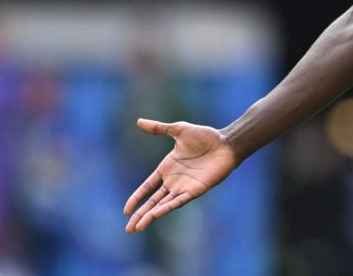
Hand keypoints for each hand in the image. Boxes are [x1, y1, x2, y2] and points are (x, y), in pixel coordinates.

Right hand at [123, 118, 236, 232]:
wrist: (226, 143)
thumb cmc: (205, 136)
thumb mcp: (179, 130)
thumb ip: (159, 129)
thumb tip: (139, 121)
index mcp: (167, 168)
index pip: (147, 187)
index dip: (136, 198)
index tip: (126, 210)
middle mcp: (173, 180)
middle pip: (152, 201)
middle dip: (140, 214)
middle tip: (128, 230)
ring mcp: (184, 187)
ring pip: (163, 205)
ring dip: (150, 216)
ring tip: (138, 228)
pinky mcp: (195, 190)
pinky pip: (178, 201)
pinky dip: (167, 208)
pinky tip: (156, 215)